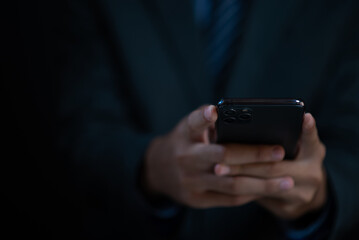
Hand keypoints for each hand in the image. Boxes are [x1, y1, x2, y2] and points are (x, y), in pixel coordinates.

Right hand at [143, 105, 291, 207]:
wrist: (159, 171)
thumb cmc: (185, 142)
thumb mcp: (189, 127)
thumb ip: (210, 121)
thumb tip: (250, 120)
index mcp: (185, 135)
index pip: (193, 123)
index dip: (204, 117)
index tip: (214, 112)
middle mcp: (186, 157)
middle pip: (223, 156)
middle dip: (254, 154)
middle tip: (280, 152)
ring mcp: (190, 181)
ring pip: (231, 182)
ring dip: (262, 183)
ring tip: (288, 181)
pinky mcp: (196, 199)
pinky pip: (229, 198)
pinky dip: (251, 193)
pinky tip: (268, 189)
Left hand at [215, 113, 326, 218]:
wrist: (305, 197)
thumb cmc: (294, 161)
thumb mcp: (298, 147)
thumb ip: (286, 136)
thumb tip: (250, 124)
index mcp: (314, 154)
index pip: (311, 140)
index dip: (308, 129)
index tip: (304, 117)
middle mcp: (312, 174)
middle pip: (274, 166)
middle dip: (245, 161)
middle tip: (222, 155)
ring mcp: (302, 195)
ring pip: (264, 184)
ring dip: (238, 176)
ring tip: (218, 170)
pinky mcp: (288, 209)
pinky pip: (259, 199)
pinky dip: (240, 189)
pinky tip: (222, 183)